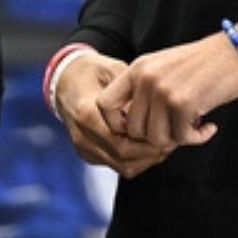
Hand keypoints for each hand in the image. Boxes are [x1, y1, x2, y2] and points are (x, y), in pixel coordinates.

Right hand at [53, 51, 172, 177]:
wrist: (66, 81)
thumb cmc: (92, 72)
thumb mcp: (114, 70)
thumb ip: (133, 92)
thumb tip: (159, 111)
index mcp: (86, 114)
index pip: (122, 144)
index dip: (149, 144)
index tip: (168, 132)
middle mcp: (82, 136)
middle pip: (124, 159)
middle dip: (151, 153)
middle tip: (171, 140)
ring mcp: (84, 148)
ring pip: (123, 167)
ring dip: (146, 159)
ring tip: (163, 142)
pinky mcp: (88, 154)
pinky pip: (117, 165)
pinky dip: (136, 159)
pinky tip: (148, 144)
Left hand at [99, 30, 237, 148]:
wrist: (235, 52)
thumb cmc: (202, 65)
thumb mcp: (163, 69)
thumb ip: (144, 92)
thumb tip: (132, 131)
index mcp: (137, 69)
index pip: (104, 104)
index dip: (116, 124)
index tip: (138, 129)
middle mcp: (145, 79)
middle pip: (133, 129)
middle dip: (156, 138)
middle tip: (177, 131)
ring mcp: (163, 90)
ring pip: (156, 138)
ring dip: (177, 140)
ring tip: (193, 127)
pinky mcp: (183, 103)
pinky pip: (181, 138)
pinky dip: (197, 139)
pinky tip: (208, 127)